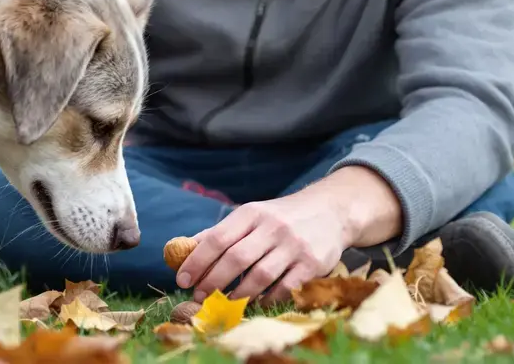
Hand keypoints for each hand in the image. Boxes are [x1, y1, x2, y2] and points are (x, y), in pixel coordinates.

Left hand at [174, 192, 345, 305]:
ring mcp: (294, 245)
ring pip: (260, 276)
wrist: (331, 211)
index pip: (218, 237)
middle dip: (214, 280)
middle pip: (236, 258)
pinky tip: (255, 303)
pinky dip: (267, 299)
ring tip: (224, 303)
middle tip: (200, 296)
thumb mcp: (251, 215)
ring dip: (238, 294)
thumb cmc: (281, 218)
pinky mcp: (312, 263)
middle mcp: (272, 227)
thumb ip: (220, 232)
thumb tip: (182, 249)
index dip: (197, 260)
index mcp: (252, 213)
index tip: (183, 279)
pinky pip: (285, 288)